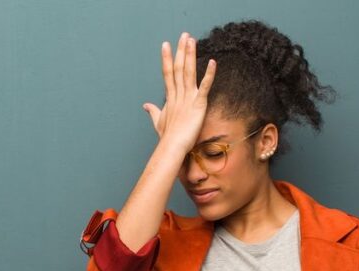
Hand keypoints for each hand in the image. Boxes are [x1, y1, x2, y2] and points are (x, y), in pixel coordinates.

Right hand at [142, 32, 216, 151]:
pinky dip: (209, 75)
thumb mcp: (158, 121)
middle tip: (183, 35)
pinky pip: (205, 87)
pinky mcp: (198, 105)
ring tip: (191, 40)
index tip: (166, 45)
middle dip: (180, 51)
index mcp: (171, 98)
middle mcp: (178, 95)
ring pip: (188, 73)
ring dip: (190, 55)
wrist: (172, 147)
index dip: (166, 58)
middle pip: (178, 68)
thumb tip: (145, 105)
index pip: (168, 74)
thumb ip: (153, 111)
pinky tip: (212, 62)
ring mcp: (188, 99)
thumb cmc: (167, 137)